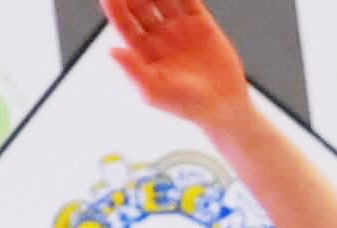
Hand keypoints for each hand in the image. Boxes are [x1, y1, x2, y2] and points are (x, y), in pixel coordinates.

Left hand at [102, 0, 251, 132]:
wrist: (224, 107)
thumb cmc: (189, 106)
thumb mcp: (155, 93)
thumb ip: (133, 72)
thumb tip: (112, 52)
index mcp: (144, 52)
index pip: (124, 23)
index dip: (116, 8)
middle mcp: (159, 37)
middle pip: (140, 5)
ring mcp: (179, 27)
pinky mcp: (200, 22)